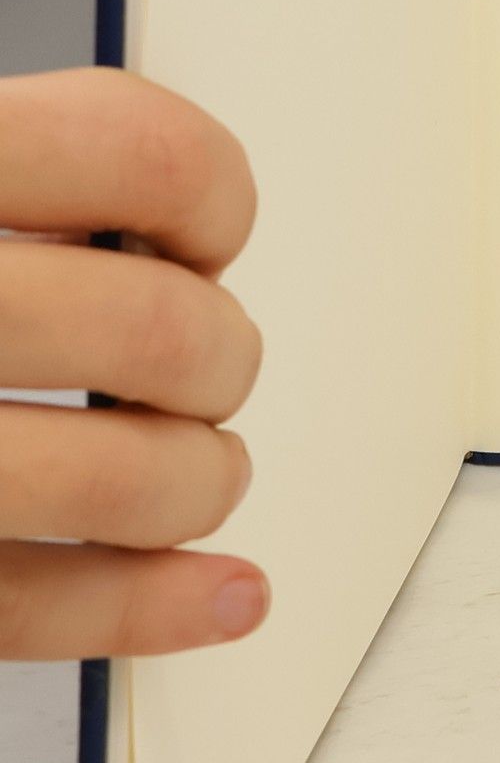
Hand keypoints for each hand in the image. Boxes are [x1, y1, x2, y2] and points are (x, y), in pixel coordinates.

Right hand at [0, 69, 266, 658]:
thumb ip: (13, 164)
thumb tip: (178, 212)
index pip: (137, 154)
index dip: (207, 195)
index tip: (200, 232)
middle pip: (157, 330)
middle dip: (216, 358)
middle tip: (195, 362)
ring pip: (124, 478)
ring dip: (197, 481)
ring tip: (183, 466)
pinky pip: (19, 606)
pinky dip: (149, 608)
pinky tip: (216, 593)